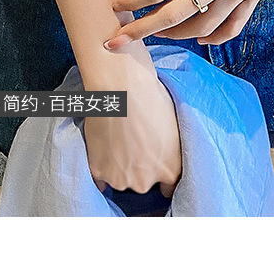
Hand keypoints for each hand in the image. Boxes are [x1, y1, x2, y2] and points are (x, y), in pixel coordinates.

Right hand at [80, 41, 181, 196]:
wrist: (122, 87)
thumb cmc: (151, 97)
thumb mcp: (175, 125)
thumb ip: (170, 149)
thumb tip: (164, 150)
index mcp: (170, 169)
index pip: (169, 187)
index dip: (161, 173)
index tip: (156, 164)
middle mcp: (146, 181)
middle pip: (143, 182)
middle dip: (140, 167)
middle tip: (135, 142)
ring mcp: (120, 179)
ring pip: (121, 179)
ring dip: (120, 166)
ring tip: (118, 139)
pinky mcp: (98, 172)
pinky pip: (100, 179)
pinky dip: (102, 167)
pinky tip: (105, 149)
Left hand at [104, 0, 273, 48]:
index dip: (133, 0)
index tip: (116, 5)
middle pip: (175, 15)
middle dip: (142, 29)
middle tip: (119, 39)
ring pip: (203, 27)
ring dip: (175, 34)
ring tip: (157, 32)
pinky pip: (233, 26)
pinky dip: (214, 37)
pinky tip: (199, 37)